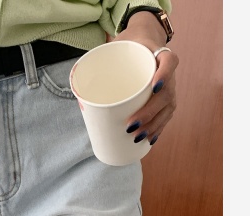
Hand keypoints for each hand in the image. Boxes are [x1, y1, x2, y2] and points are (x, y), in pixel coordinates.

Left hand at [113, 11, 178, 145]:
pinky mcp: (167, 99)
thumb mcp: (116, 47)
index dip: (164, 75)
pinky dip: (158, 128)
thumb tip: (79, 94)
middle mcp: (168, 72)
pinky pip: (166, 115)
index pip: (170, 62)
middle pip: (166, 94)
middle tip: (131, 125)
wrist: (145, 42)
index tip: (153, 87)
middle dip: (149, 113)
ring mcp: (170, 86)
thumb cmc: (128, 47)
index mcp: (159, 55)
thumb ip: (101, 62)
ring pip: (167, 108)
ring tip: (137, 137)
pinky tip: (149, 139)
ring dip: (153, 125)